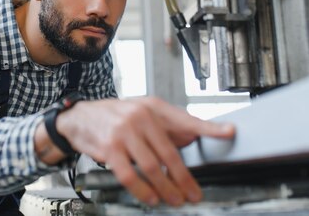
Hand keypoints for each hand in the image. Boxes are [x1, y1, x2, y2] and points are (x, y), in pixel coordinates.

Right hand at [55, 97, 234, 206]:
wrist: (79, 116)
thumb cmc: (114, 116)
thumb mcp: (141, 113)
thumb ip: (166, 126)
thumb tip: (194, 136)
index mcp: (152, 107)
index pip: (186, 119)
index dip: (209, 127)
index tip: (229, 132)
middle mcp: (140, 117)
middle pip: (170, 154)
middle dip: (184, 179)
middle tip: (194, 194)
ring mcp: (123, 132)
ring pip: (151, 167)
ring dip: (166, 189)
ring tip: (174, 200)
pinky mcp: (109, 148)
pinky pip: (129, 175)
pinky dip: (142, 190)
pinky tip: (150, 197)